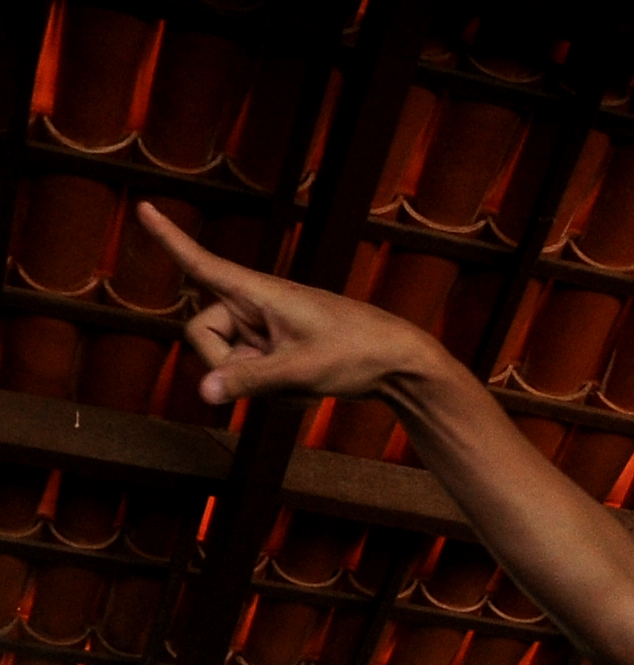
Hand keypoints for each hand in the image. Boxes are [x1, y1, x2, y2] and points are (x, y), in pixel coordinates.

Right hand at [137, 200, 446, 407]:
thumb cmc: (353, 353)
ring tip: (299, 381)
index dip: (171, 240)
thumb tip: (203, 392)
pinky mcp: (274, 349)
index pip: (202, 263)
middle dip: (224, 364)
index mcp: (257, 291)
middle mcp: (253, 305)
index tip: (143, 208)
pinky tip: (303, 389)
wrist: (395, 362)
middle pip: (203, 334)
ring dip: (254, 381)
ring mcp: (263, 329)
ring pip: (227, 362)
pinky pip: (251, 374)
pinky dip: (270, 388)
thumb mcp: (300, 371)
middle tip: (268, 379)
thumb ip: (249, 382)